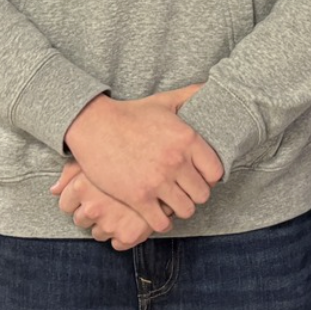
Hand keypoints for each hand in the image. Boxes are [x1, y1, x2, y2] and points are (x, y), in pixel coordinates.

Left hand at [52, 163, 152, 249]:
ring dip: (107, 224)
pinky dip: (123, 234)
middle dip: (92, 212)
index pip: (65, 205)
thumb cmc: (130, 154)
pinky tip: (131, 219)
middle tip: (109, 200)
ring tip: (122, 207)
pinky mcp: (128, 235)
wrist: (167, 164)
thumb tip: (54, 190)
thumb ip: (71, 172)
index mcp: (82, 185)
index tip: (90, 195)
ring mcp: (110, 222)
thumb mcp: (99, 154)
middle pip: (80, 220)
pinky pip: (117, 244)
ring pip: (98, 233)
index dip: (77, 200)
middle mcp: (93, 206)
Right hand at [61, 85, 223, 234]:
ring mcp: (157, 181)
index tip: (199, 176)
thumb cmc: (130, 114)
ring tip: (171, 202)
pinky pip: (161, 222)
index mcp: (187, 139)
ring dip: (179, 209)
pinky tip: (155, 212)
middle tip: (184, 190)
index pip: (216, 172)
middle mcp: (176, 161)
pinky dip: (160, 221)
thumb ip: (190, 94)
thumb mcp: (164, 101)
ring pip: (185, 211)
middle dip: (194, 194)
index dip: (209, 177)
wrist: (94, 126)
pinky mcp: (138, 198)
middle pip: (202, 194)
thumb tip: (209, 87)